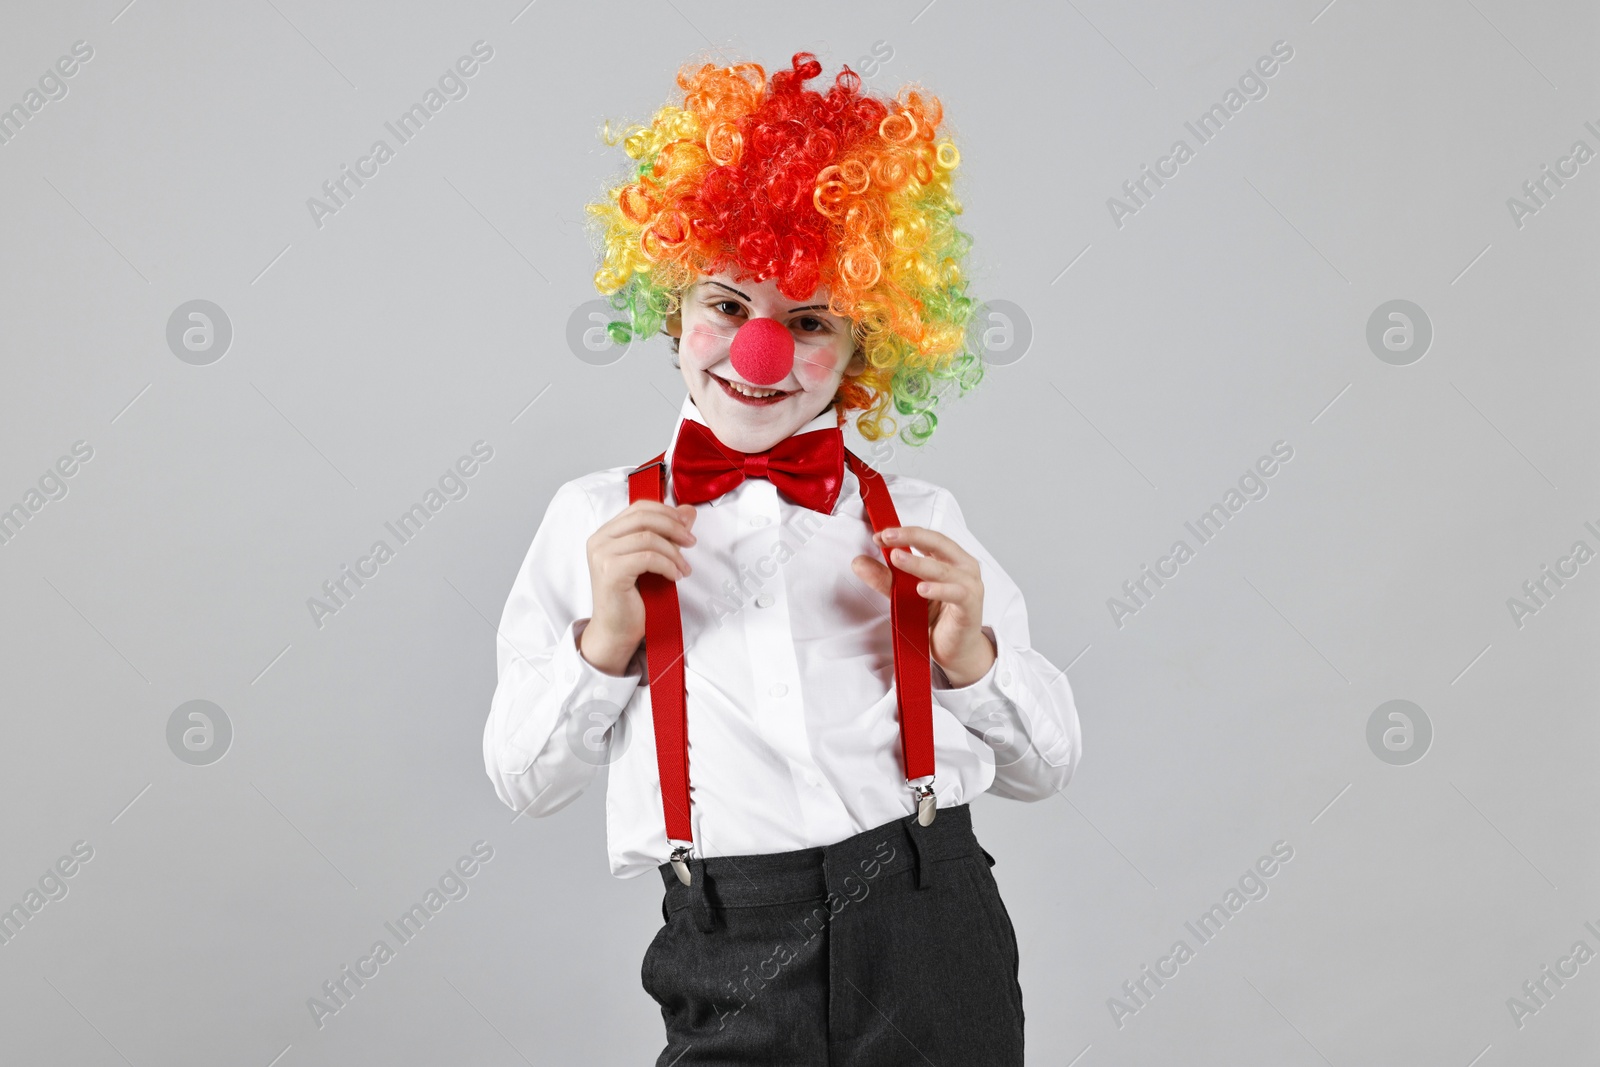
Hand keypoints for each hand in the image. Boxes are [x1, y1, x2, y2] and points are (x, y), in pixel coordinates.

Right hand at [581, 500, 697, 675]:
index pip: (638, 508)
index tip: (686, 526)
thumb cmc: (632, 597)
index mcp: (606, 533)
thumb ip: (666, 534)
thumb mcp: (652, 560)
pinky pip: (648, 558)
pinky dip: (667, 565)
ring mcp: (602, 555)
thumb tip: (689, 511)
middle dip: (673, 527)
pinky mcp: (610, 571)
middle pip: (643, 518)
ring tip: (683, 568)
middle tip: (691, 542)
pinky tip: (675, 576)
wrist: (616, 630)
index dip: (666, 512)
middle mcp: (599, 540)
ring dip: (673, 552)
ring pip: (648, 538)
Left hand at [851, 525, 996, 687]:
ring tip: (896, 558)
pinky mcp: (970, 606)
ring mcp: (969, 585)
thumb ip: (886, 578)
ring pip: (942, 569)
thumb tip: (858, 562)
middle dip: (910, 537)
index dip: (904, 533)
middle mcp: (962, 566)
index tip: (880, 535)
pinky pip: (955, 593)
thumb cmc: (938, 618)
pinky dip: (938, 590)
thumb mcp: (906, 595)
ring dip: (918, 563)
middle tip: (887, 537)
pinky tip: (921, 589)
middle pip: (937, 543)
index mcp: (949, 558)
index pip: (926, 537)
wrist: (956, 649)